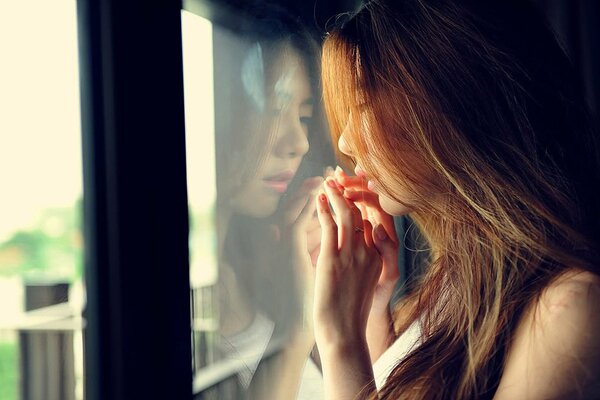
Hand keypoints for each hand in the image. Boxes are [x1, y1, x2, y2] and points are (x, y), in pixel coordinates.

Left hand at [313, 177, 382, 347]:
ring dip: (337, 193)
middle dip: (352, 191)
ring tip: (328, 181)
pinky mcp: (334, 258)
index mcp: (377, 257)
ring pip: (348, 213)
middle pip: (364, 212)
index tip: (353, 188)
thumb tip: (351, 249)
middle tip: (341, 177)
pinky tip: (319, 198)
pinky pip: (330, 225)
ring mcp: (352, 254)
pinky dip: (324, 208)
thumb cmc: (349, 311)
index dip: (363, 201)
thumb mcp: (362, 283)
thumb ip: (361, 262)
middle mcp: (368, 252)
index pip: (373, 220)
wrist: (344, 332)